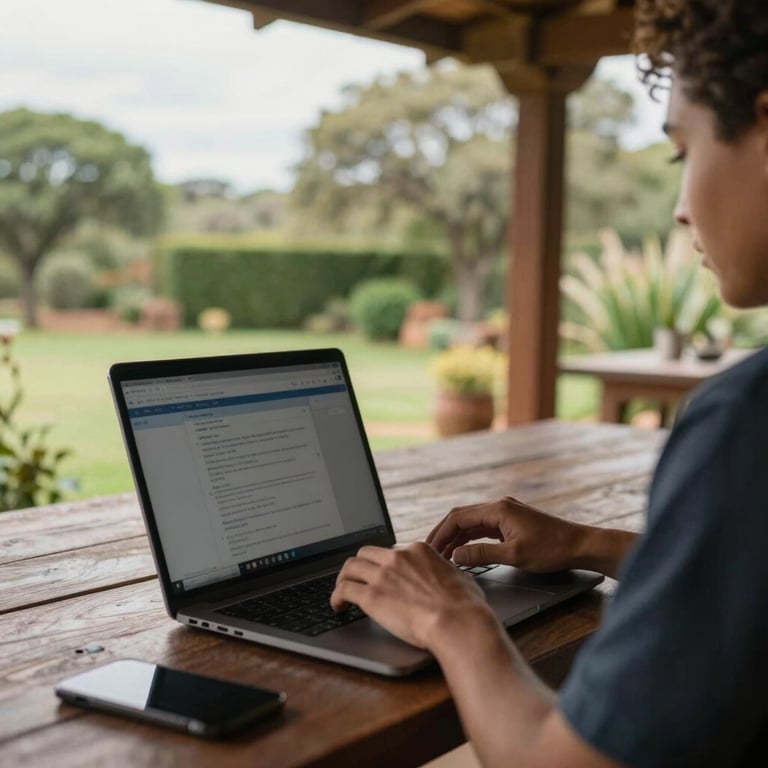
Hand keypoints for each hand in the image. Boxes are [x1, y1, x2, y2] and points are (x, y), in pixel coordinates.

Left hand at [330, 542, 494, 649]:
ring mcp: (383, 575)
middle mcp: (398, 557)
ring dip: (343, 578)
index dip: (385, 564)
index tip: (382, 574)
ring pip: (350, 567)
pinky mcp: (371, 596)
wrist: (457, 621)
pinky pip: (344, 589)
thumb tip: (450, 578)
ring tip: (341, 590)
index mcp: (418, 550)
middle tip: (357, 578)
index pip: (392, 551)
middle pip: (367, 553)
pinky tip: (337, 606)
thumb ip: (447, 573)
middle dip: (360, 565)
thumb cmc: (465, 605)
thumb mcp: (459, 577)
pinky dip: (336, 596)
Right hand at [426, 496, 587, 572]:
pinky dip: (470, 539)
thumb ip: (482, 554)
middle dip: (444, 533)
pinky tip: (462, 551)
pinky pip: (483, 528)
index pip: (459, 517)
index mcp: (498, 509)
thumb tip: (455, 556)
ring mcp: (505, 513)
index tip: (430, 549)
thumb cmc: (551, 549)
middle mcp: (499, 506)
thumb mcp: (514, 555)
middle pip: (462, 517)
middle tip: (430, 551)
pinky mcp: (510, 522)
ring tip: (442, 554)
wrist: (579, 545)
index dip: (441, 533)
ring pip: (472, 523)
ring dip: (456, 537)